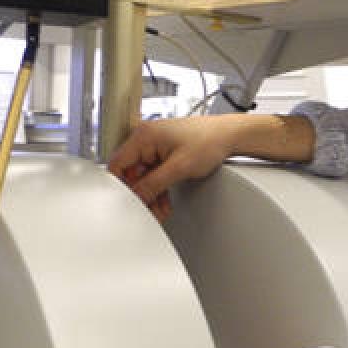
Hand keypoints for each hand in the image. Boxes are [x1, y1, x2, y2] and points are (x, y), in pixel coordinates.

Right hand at [108, 114, 315, 221]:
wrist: (230, 136)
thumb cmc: (209, 141)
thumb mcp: (178, 168)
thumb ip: (153, 184)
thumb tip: (137, 197)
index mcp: (143, 136)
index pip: (117, 165)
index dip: (121, 187)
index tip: (128, 203)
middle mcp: (146, 138)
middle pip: (131, 173)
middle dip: (141, 194)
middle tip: (149, 211)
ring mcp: (155, 146)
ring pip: (143, 177)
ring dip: (151, 195)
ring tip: (160, 210)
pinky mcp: (164, 153)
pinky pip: (153, 175)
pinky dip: (159, 189)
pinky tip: (164, 202)